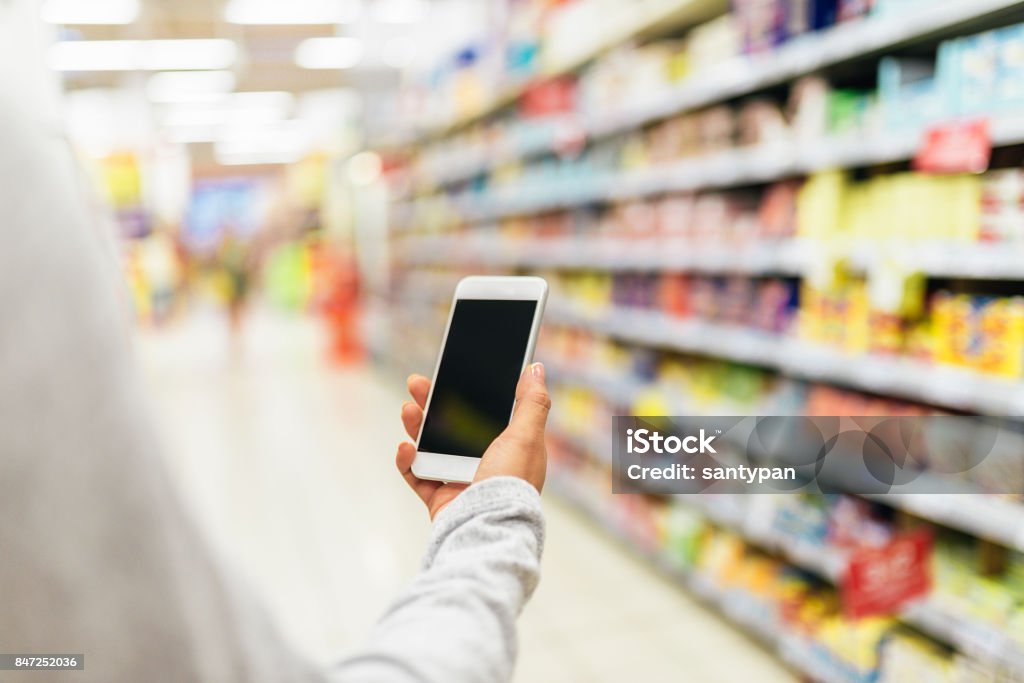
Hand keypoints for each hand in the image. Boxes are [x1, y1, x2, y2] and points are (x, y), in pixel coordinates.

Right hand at [396, 363, 550, 518]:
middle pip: (452, 425)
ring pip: (431, 446)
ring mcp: (460, 481)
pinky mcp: (441, 499)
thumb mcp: (527, 437)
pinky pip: (417, 476)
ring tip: (408, 409)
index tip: (452, 373)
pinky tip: (405, 448)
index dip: (468, 392)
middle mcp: (485, 464)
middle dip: (433, 402)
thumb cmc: (510, 484)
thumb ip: (532, 402)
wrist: (488, 528)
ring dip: (417, 425)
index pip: (485, 412)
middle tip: (417, 383)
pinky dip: (407, 461)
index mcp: (508, 448)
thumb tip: (535, 369)